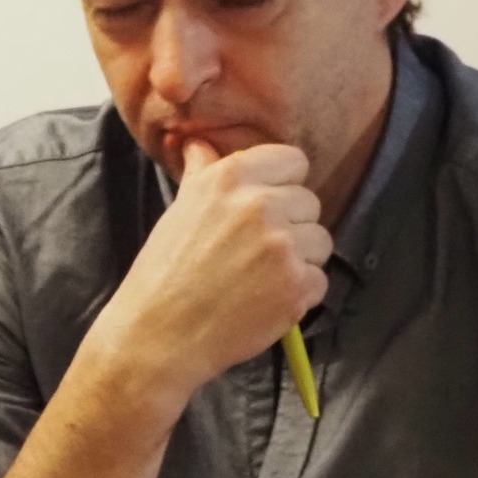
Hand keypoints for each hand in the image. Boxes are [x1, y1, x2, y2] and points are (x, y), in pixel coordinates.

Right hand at [87, 139, 329, 412]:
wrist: (157, 336)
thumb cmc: (162, 275)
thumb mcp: (179, 212)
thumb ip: (202, 174)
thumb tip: (199, 142)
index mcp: (230, 178)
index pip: (293, 161)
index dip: (281, 186)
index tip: (261, 210)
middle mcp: (260, 204)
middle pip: (310, 202)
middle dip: (289, 226)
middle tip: (250, 254)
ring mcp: (282, 245)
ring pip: (320, 241)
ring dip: (298, 260)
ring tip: (256, 279)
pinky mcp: (297, 285)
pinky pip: (319, 280)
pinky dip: (297, 294)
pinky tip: (262, 301)